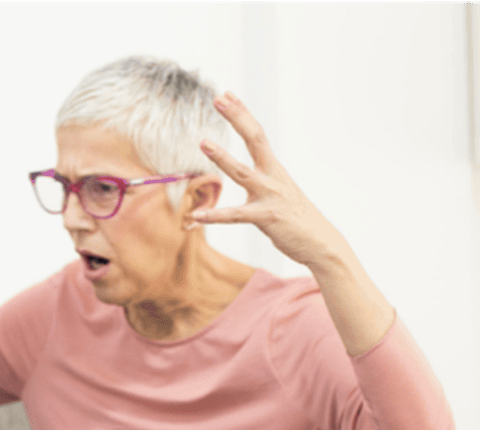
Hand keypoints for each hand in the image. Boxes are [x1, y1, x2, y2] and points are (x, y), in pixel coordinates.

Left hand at [192, 92, 352, 271]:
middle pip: (255, 140)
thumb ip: (264, 182)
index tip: (227, 95)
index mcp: (274, 170)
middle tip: (219, 98)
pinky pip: (235, 216)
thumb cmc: (296, 219)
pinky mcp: (266, 218)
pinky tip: (196, 215)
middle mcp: (273, 177)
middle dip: (237, 118)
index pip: (257, 135)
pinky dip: (215, 216)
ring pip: (243, 172)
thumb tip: (252, 175)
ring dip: (222, 157)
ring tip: (203, 142)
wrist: (321, 243)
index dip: (242, 115)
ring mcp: (270, 196)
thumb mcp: (280, 194)